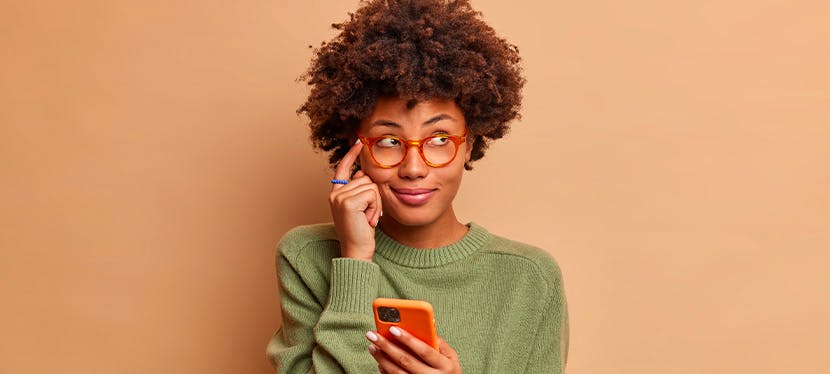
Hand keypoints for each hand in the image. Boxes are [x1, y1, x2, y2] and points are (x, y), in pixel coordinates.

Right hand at [329, 140, 381, 261]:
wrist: (357, 250)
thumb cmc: (361, 231)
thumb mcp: (361, 207)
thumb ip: (359, 189)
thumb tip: (362, 172)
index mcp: (336, 193)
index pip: (343, 168)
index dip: (352, 155)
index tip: (359, 142)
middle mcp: (335, 193)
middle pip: (366, 178)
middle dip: (374, 196)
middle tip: (368, 215)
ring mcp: (339, 197)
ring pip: (371, 186)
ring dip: (375, 204)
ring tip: (367, 218)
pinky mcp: (347, 202)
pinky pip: (372, 194)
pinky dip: (374, 208)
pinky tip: (367, 220)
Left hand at [366, 327, 461, 373]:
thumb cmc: (449, 372)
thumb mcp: (452, 358)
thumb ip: (440, 343)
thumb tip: (426, 326)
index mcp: (444, 366)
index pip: (424, 350)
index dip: (408, 339)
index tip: (393, 328)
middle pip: (406, 360)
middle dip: (387, 346)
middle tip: (372, 335)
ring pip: (397, 372)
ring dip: (382, 358)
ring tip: (372, 346)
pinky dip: (385, 371)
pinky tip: (379, 360)